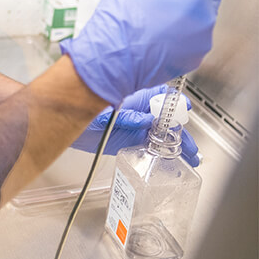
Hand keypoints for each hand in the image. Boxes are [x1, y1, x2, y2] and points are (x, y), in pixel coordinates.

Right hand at [60, 0, 225, 105]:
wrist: (109, 64)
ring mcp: (200, 41)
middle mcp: (204, 18)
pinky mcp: (193, 58)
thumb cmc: (118, 24)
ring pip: (200, 16)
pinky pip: (193, 37)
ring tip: (153, 15)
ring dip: (184, 12)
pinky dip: (180, 33)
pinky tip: (155, 33)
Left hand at [71, 85, 199, 165]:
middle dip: (181, 133)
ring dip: (177, 146)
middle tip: (191, 147)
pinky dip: (164, 154)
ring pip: (163, 135)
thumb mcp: (106, 109)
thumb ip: (128, 115)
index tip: (185, 109)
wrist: (67, 120)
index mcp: (135, 96)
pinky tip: (174, 162)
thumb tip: (146, 119)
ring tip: (191, 158)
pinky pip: (151, 147)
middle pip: (167, 120)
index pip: (162, 96)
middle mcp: (139, 111)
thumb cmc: (84, 105)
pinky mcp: (131, 140)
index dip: (175, 102)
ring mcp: (136, 126)